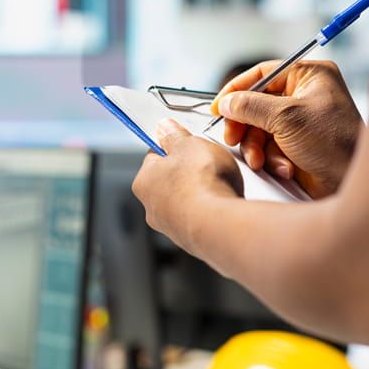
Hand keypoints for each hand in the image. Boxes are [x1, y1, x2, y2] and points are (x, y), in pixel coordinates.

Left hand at [132, 119, 242, 256]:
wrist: (220, 224)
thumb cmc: (201, 183)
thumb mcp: (190, 144)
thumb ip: (175, 135)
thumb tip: (165, 128)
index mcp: (143, 181)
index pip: (154, 157)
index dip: (173, 147)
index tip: (186, 142)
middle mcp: (152, 208)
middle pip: (171, 181)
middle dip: (189, 172)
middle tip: (208, 163)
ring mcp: (173, 227)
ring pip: (187, 201)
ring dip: (202, 193)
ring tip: (221, 184)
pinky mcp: (193, 240)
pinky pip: (203, 218)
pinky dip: (212, 211)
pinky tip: (224, 203)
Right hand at [211, 60, 363, 198]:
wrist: (353, 182)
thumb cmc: (335, 143)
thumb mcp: (288, 118)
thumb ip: (251, 106)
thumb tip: (226, 102)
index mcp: (309, 76)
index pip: (263, 73)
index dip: (238, 89)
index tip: (219, 107)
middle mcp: (305, 95)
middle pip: (256, 103)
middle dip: (245, 125)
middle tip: (233, 138)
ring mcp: (301, 121)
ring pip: (259, 128)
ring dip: (257, 147)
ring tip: (261, 161)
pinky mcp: (297, 145)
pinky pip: (270, 147)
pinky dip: (271, 158)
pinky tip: (284, 168)